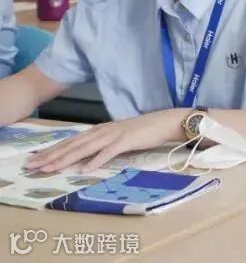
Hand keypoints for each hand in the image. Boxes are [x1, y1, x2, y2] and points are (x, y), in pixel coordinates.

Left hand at [25, 110, 185, 171]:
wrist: (166, 122)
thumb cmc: (143, 131)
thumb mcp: (118, 137)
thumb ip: (102, 145)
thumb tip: (87, 157)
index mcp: (100, 130)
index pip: (71, 141)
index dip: (52, 151)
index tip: (35, 160)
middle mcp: (103, 131)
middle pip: (73, 144)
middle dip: (51, 155)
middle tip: (33, 166)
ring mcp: (114, 135)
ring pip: (85, 148)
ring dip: (67, 158)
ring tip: (51, 167)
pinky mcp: (127, 140)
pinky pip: (109, 152)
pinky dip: (97, 160)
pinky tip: (86, 169)